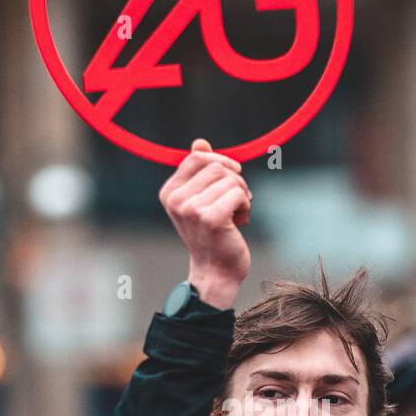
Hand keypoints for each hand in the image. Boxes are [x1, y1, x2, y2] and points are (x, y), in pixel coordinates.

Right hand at [159, 138, 251, 308]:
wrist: (216, 271)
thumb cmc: (212, 235)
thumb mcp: (201, 201)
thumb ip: (200, 172)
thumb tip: (200, 143)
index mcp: (169, 193)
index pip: (197, 158)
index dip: (220, 161)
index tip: (232, 176)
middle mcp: (176, 200)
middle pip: (217, 166)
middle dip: (234, 181)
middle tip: (237, 202)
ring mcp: (192, 210)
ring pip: (231, 180)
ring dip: (241, 195)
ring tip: (237, 214)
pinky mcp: (211, 219)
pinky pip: (239, 194)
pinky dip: (246, 205)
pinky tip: (240, 221)